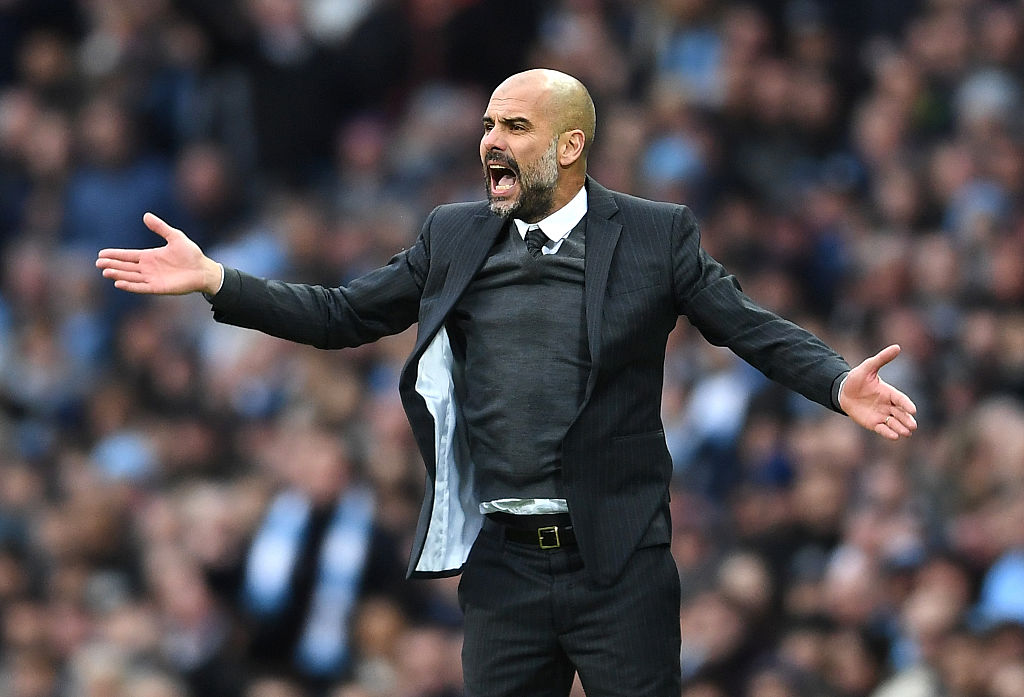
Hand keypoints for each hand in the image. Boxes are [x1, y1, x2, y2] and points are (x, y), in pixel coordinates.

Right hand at [95, 213, 222, 295]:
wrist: (203, 270)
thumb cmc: (191, 254)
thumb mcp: (175, 236)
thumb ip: (160, 227)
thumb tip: (146, 215)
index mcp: (149, 256)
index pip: (128, 256)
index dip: (115, 255)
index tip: (101, 254)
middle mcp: (148, 268)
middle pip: (125, 267)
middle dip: (112, 265)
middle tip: (98, 263)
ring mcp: (152, 278)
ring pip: (130, 277)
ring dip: (118, 275)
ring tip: (106, 272)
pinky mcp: (158, 287)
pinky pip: (141, 287)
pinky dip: (130, 285)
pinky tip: (119, 283)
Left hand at [839, 344, 917, 439]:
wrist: (843, 392)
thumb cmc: (857, 379)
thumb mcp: (868, 367)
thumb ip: (882, 359)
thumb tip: (897, 347)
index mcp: (889, 392)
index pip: (900, 399)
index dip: (906, 404)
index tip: (913, 410)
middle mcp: (888, 405)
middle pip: (900, 414)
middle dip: (907, 420)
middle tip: (913, 426)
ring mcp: (881, 415)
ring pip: (894, 423)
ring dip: (901, 427)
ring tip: (906, 432)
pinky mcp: (873, 423)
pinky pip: (883, 429)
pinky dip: (888, 433)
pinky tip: (894, 436)